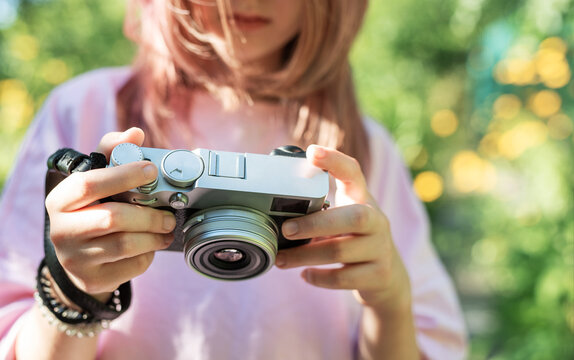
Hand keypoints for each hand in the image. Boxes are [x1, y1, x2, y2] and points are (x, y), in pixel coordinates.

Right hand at [45, 128, 175, 299]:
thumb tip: (135, 133)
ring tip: (166, 228)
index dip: (123, 175)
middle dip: (149, 215)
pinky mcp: (93, 278)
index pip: (89, 183)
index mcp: (61, 200)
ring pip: (126, 244)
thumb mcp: (96, 182)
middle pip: (113, 218)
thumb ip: (112, 154)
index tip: (151, 170)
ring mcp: (75, 258)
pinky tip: (152, 246)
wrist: (78, 261)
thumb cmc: (91, 212)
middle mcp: (62, 230)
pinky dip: (149, 254)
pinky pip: (132, 266)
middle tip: (169, 213)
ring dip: (155, 235)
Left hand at [275, 145, 411, 312]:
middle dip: (316, 224)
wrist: (386, 276)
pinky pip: (344, 278)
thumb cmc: (354, 238)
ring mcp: (380, 248)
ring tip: (281, 259)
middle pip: (354, 218)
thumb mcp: (343, 216)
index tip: (312, 152)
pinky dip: (321, 278)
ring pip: (342, 251)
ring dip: (306, 256)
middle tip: (285, 229)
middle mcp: (377, 221)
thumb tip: (272, 206)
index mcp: (363, 199)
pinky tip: (306, 275)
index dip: (335, 160)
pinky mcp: (378, 275)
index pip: (353, 172)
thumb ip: (318, 208)